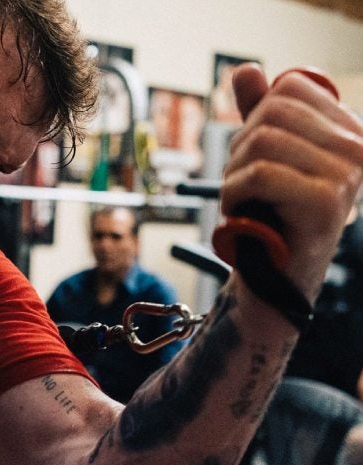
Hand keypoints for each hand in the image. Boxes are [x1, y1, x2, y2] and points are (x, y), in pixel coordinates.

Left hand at [221, 64, 362, 295]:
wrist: (276, 273)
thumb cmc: (271, 212)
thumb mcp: (264, 153)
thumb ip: (258, 110)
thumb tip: (246, 70)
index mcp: (350, 130)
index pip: (290, 87)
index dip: (257, 118)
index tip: (258, 157)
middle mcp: (358, 149)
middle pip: (273, 112)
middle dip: (241, 147)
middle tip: (245, 182)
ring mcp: (347, 175)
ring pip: (262, 141)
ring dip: (234, 172)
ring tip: (245, 199)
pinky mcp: (326, 201)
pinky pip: (260, 174)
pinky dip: (234, 192)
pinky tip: (241, 210)